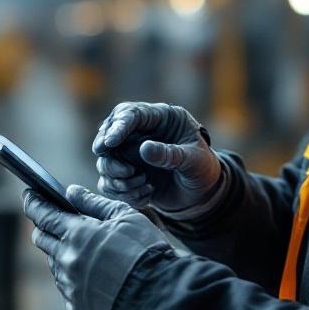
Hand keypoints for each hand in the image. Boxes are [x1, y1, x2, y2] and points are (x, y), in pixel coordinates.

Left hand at [22, 184, 168, 309]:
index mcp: (76, 234)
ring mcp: (69, 287)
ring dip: (64, 255)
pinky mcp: (76, 309)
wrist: (159, 298)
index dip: (33, 203)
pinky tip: (97, 280)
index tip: (29, 196)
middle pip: (42, 240)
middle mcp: (66, 260)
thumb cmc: (146, 252)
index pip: (43, 214)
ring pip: (55, 265)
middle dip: (45, 228)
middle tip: (56, 223)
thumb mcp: (126, 217)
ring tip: (90, 255)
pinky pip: (68, 290)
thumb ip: (94, 203)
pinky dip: (76, 281)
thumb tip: (72, 192)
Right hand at [91, 101, 224, 215]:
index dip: (117, 127)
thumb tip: (144, 149)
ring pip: (105, 163)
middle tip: (126, 172)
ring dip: (119, 180)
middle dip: (110, 157)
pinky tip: (146, 196)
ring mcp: (130, 153)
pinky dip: (123, 194)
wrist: (202, 192)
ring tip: (145, 185)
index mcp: (160, 117)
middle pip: (108, 136)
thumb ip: (171, 154)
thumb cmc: (203, 169)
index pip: (131, 114)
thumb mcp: (195, 160)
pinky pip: (109, 184)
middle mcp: (140, 132)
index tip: (109, 142)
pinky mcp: (126, 173)